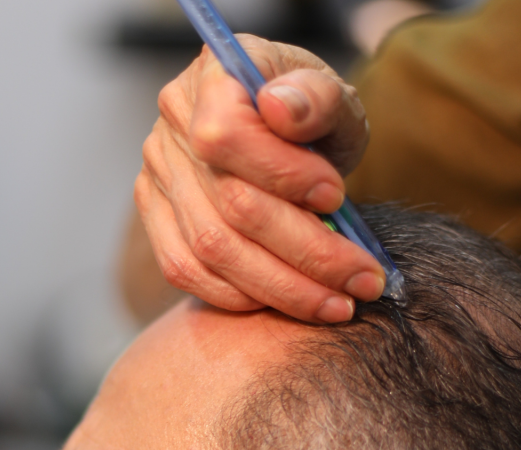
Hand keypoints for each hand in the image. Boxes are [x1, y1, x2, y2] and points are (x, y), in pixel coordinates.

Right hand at [135, 35, 383, 323]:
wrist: (283, 137)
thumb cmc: (312, 116)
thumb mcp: (334, 97)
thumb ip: (319, 97)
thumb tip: (282, 108)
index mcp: (213, 75)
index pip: (226, 134)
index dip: (283, 173)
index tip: (336, 197)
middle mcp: (174, 122)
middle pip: (229, 204)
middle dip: (307, 250)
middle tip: (364, 279)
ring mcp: (158, 172)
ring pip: (211, 248)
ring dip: (283, 286)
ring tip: (339, 302)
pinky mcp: (157, 216)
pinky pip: (186, 270)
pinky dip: (240, 295)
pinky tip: (288, 300)